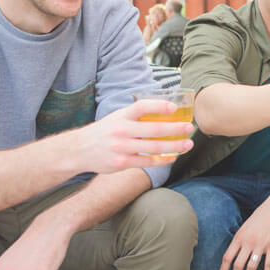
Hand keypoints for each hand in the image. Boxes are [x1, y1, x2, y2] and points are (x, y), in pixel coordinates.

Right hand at [69, 100, 193, 172]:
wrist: (79, 150)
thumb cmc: (104, 131)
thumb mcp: (116, 118)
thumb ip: (136, 115)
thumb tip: (163, 110)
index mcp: (121, 116)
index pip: (142, 107)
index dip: (159, 106)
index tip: (174, 108)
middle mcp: (121, 130)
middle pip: (154, 129)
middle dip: (175, 129)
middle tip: (190, 128)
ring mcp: (121, 148)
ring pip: (154, 147)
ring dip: (175, 146)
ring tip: (188, 144)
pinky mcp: (122, 163)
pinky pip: (147, 161)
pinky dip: (163, 159)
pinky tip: (173, 156)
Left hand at [220, 189, 269, 269]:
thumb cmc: (261, 216)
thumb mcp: (245, 226)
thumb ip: (240, 239)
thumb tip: (234, 253)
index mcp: (239, 236)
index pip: (227, 257)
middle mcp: (249, 241)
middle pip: (238, 265)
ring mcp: (261, 244)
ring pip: (252, 267)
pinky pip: (269, 264)